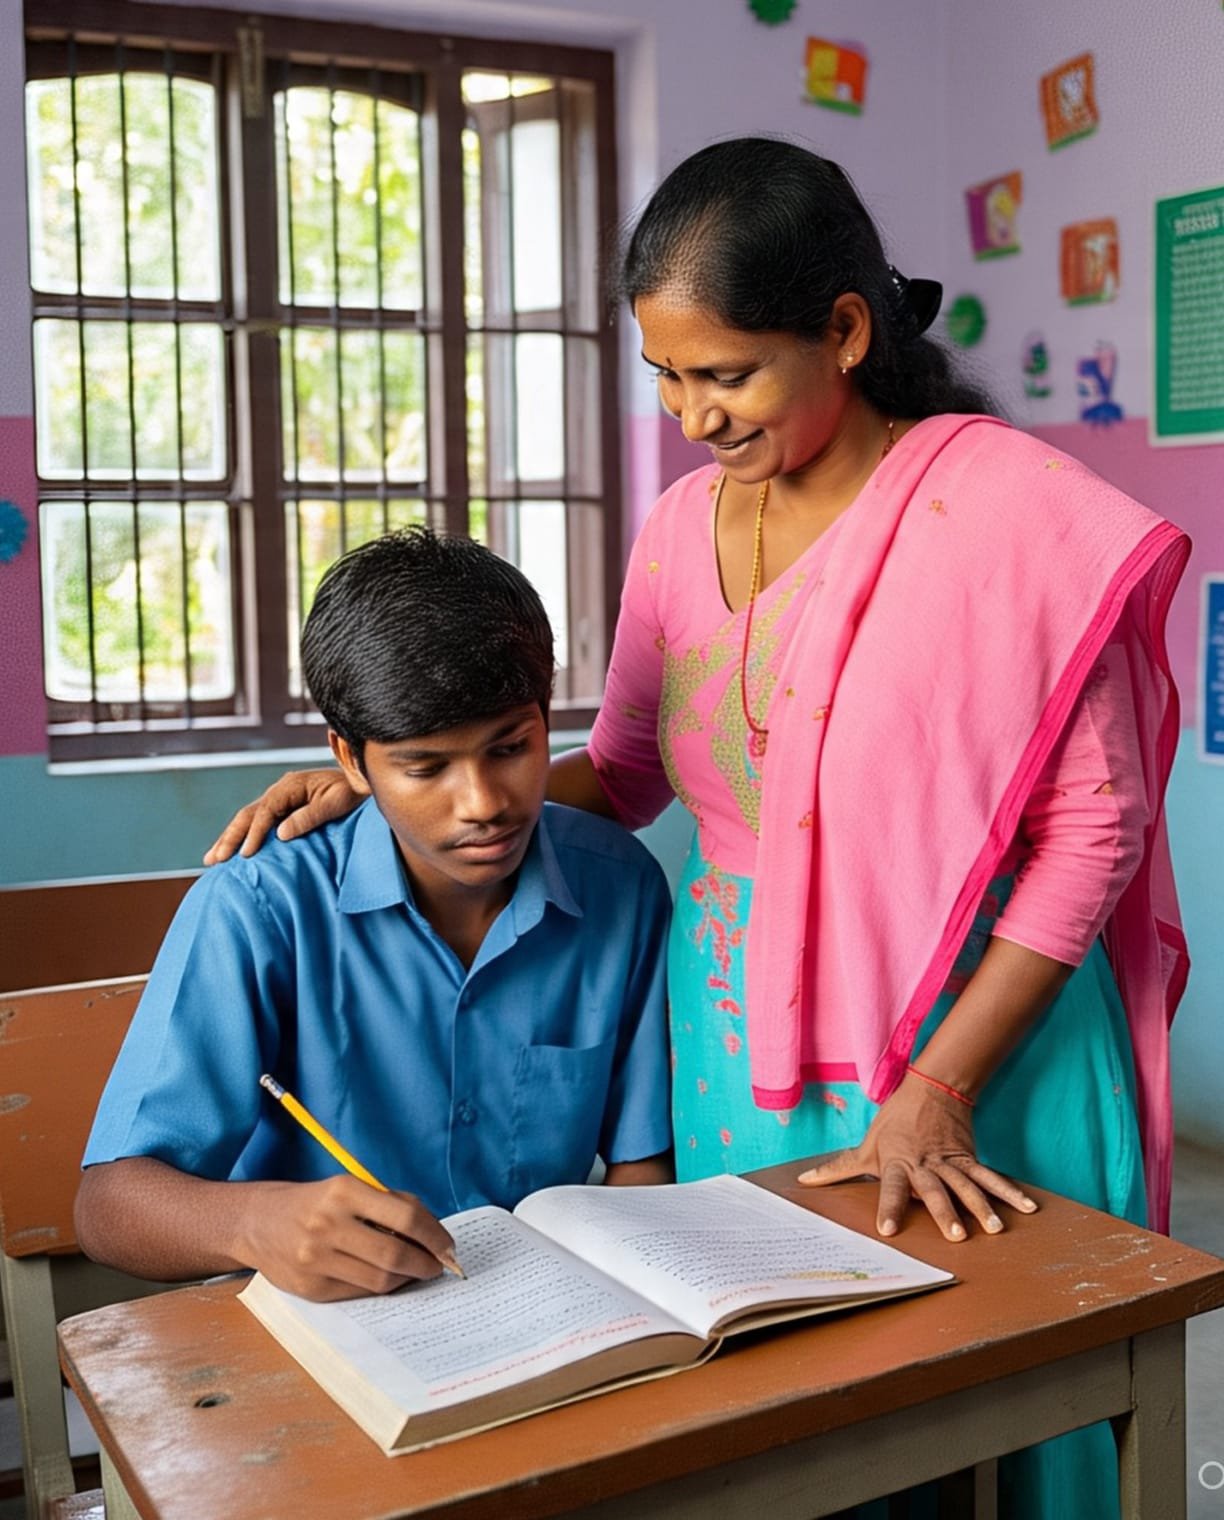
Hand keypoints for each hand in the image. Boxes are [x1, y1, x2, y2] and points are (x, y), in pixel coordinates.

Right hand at [204, 769, 360, 862]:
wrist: (359, 779)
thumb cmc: (351, 791)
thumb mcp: (335, 803)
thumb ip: (309, 817)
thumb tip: (280, 834)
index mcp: (290, 786)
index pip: (265, 811)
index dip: (254, 833)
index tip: (247, 854)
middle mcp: (279, 790)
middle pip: (247, 814)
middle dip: (230, 837)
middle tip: (215, 860)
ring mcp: (278, 799)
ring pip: (247, 819)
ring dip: (230, 838)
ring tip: (212, 859)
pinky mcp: (282, 808)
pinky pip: (257, 823)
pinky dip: (243, 837)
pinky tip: (233, 852)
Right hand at [237, 1176, 458, 1300]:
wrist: (258, 1222)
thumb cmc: (316, 1202)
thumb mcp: (350, 1187)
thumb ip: (390, 1204)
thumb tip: (433, 1233)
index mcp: (344, 1192)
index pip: (406, 1215)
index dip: (434, 1235)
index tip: (448, 1246)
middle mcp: (328, 1224)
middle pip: (394, 1253)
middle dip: (425, 1263)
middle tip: (438, 1265)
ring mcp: (316, 1259)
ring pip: (379, 1279)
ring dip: (406, 1278)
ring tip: (415, 1271)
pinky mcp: (310, 1288)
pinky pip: (359, 1292)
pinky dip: (381, 1287)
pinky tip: (387, 1278)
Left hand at [796, 1071, 1037, 1241]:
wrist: (930, 1088)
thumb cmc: (893, 1122)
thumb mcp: (865, 1145)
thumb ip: (837, 1168)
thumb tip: (803, 1181)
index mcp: (897, 1163)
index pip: (890, 1188)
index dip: (887, 1208)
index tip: (888, 1231)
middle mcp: (925, 1165)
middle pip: (935, 1190)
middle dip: (945, 1212)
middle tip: (956, 1236)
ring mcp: (950, 1162)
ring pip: (967, 1185)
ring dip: (981, 1206)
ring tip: (994, 1229)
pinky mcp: (969, 1158)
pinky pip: (991, 1176)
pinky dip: (1009, 1191)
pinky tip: (1028, 1208)